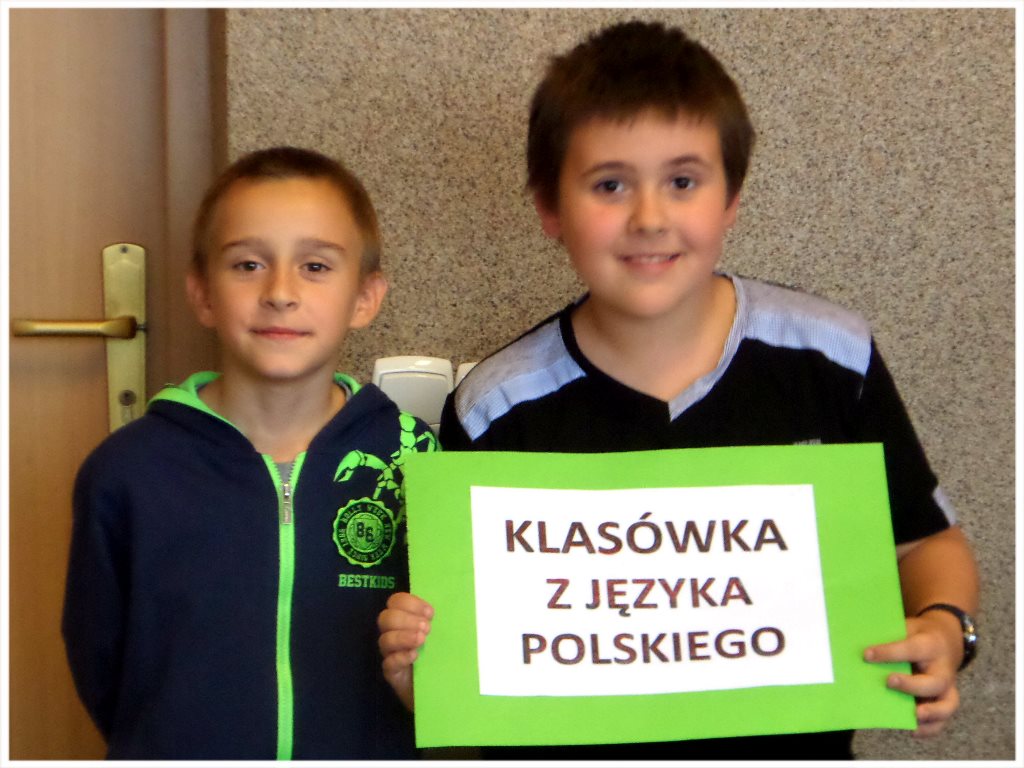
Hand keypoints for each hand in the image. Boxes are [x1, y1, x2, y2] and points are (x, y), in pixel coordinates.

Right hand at [378, 592, 433, 710]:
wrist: (440, 687)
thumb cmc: (442, 654)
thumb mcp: (443, 634)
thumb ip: (442, 620)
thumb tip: (455, 607)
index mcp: (405, 618)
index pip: (396, 601)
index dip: (410, 603)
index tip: (430, 613)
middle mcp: (394, 633)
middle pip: (386, 618)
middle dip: (406, 619)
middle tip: (427, 628)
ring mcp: (391, 654)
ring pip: (385, 640)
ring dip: (403, 636)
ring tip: (422, 640)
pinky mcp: (392, 673)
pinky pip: (389, 663)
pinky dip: (400, 657)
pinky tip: (414, 656)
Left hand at [864, 612, 962, 737]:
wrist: (946, 640)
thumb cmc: (917, 635)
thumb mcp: (907, 627)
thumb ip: (889, 638)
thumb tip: (857, 648)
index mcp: (929, 645)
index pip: (911, 649)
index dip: (889, 653)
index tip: (867, 655)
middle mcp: (943, 669)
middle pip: (934, 681)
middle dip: (912, 685)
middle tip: (889, 682)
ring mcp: (947, 687)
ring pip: (947, 704)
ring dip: (931, 713)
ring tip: (913, 716)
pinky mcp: (945, 700)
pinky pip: (943, 719)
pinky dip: (930, 728)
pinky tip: (913, 731)